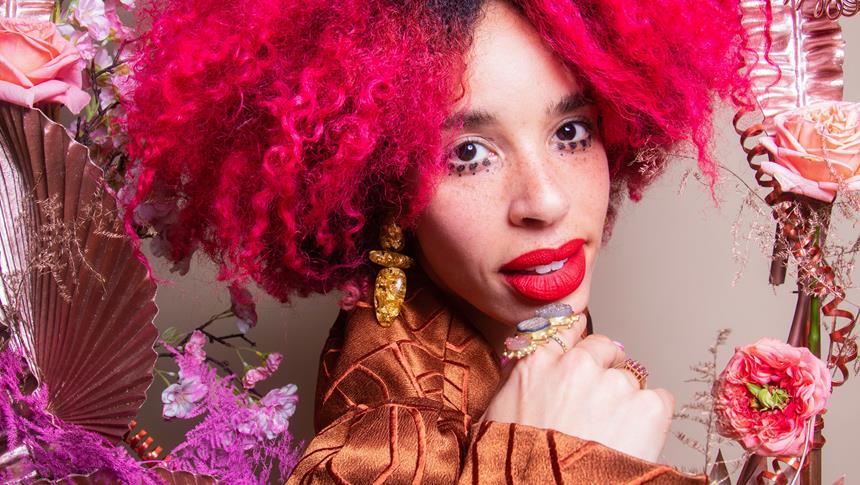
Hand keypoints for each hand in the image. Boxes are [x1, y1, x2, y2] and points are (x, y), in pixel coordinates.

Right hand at [482, 317, 673, 461]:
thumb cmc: (519, 467)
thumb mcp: (499, 415)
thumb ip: (520, 382)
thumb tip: (532, 374)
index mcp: (537, 365)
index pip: (564, 327)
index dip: (578, 339)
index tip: (585, 345)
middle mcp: (578, 365)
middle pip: (604, 348)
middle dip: (606, 368)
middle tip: (602, 404)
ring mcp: (615, 384)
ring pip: (631, 379)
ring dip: (625, 401)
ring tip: (612, 437)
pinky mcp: (648, 408)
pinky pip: (660, 401)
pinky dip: (652, 419)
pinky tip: (634, 441)